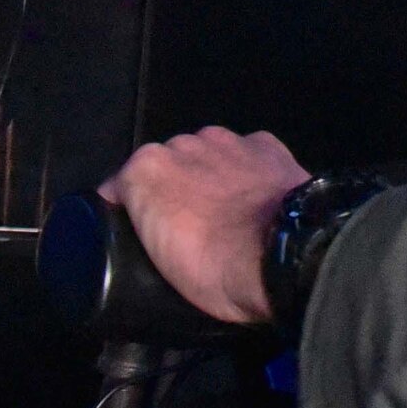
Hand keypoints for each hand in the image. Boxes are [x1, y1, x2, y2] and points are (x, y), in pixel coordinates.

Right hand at [99, 127, 310, 324]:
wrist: (284, 252)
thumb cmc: (213, 266)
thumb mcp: (156, 264)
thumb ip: (147, 232)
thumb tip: (148, 227)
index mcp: (147, 169)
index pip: (121, 184)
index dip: (126, 208)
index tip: (136, 231)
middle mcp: (184, 144)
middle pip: (167, 164)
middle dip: (170, 187)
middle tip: (183, 225)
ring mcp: (229, 140)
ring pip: (206, 154)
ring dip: (208, 175)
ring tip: (223, 211)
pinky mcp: (268, 145)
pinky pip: (245, 154)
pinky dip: (245, 169)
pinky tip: (254, 195)